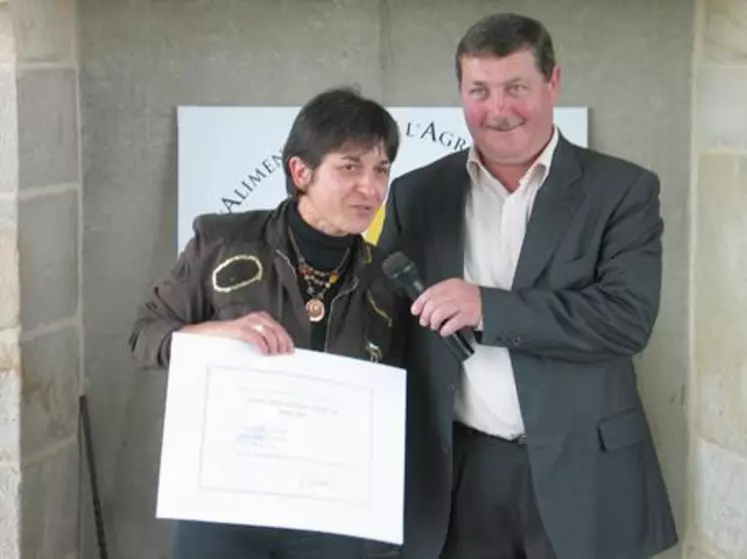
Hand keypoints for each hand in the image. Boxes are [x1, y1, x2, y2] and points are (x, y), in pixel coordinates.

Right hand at [180, 311, 294, 354]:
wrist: (208, 334)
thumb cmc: (230, 338)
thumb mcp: (250, 337)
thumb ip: (263, 340)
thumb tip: (277, 352)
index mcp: (261, 318)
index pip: (280, 328)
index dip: (287, 340)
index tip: (290, 351)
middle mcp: (256, 317)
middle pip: (277, 330)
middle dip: (283, 344)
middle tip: (283, 356)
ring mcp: (248, 322)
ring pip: (269, 333)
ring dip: (274, 346)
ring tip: (273, 356)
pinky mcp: (239, 328)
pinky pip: (256, 336)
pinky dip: (263, 345)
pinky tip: (264, 353)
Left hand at [411, 279, 481, 336]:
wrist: (489, 303)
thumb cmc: (469, 298)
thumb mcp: (454, 290)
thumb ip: (440, 295)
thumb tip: (422, 306)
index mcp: (450, 284)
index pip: (430, 292)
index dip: (420, 302)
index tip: (415, 310)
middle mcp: (456, 292)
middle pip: (433, 304)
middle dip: (425, 315)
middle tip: (424, 321)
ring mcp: (462, 304)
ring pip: (440, 313)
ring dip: (434, 322)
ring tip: (434, 326)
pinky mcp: (468, 315)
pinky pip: (452, 323)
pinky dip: (445, 329)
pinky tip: (444, 331)